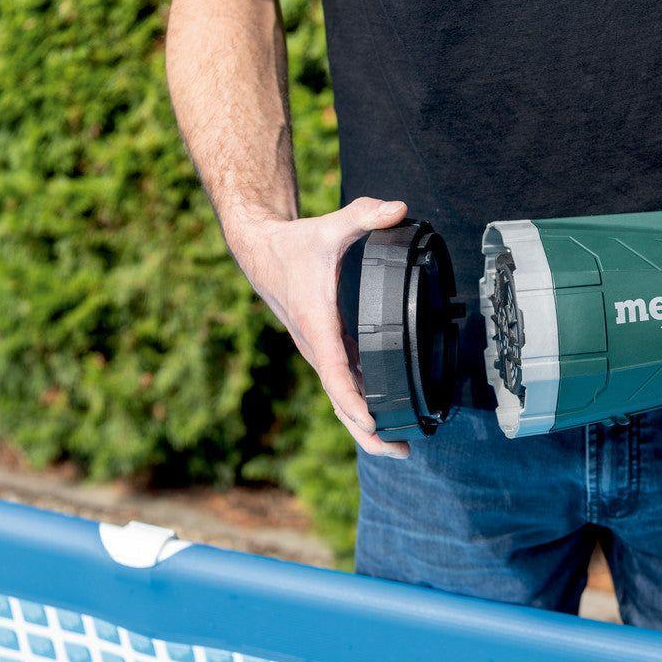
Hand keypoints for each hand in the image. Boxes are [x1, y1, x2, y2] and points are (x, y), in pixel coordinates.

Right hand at [229, 196, 411, 458]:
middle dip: (367, 431)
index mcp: (318, 326)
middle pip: (340, 401)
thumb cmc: (296, 244)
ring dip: (366, 425)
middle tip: (400, 453)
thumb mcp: (331, 226)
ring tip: (399, 447)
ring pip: (341, 398)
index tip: (373, 422)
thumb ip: (365, 216)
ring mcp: (320, 352)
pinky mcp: (326, 349)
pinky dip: (362, 403)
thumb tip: (399, 208)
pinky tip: (386, 414)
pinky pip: (344, 384)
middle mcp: (317, 347)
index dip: (354, 398)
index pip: (337, 371)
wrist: (261, 250)